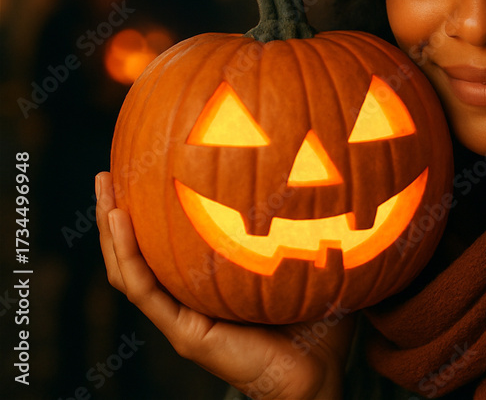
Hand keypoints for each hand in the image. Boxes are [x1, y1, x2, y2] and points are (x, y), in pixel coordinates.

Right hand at [96, 172, 353, 399]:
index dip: (154, 212)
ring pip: (131, 268)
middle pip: (141, 252)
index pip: (171, 247)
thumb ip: (305, 223)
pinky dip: (128, 254)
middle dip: (121, 210)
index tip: (146, 167)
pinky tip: (119, 219)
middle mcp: (191, 300)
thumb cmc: (321, 321)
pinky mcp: (186, 332)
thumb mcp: (305, 258)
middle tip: (109, 169)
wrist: (319, 375)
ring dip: (112, 226)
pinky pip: (145, 290)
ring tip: (103, 183)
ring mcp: (184, 317)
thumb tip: (325, 170)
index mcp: (212, 286)